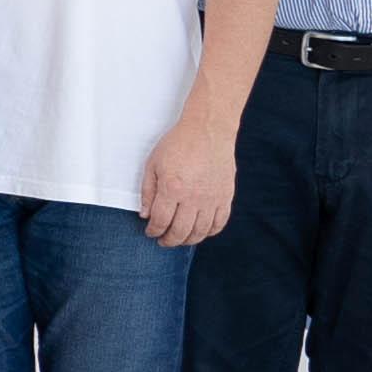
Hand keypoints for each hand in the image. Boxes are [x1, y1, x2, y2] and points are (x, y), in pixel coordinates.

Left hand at [140, 123, 239, 247]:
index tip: (150, 232)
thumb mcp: (153, 164)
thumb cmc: (177, 144)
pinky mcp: (226, 197)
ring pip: (201, 231)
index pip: (161, 221)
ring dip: (188, 240)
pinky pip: (219, 223)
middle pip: (180, 231)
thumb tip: (145, 215)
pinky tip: (200, 232)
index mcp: (173, 188)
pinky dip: (209, 232)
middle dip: (169, 240)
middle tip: (163, 241)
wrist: (208, 131)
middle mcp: (194, 197)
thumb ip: (147, 191)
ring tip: (179, 239)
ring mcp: (212, 198)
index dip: (153, 230)